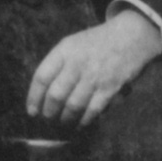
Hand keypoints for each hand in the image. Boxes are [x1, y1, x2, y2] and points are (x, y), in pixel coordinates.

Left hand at [25, 8, 161, 126]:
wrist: (130, 36)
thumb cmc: (96, 42)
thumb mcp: (71, 44)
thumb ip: (57, 64)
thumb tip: (43, 93)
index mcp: (64, 50)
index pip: (42, 77)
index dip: (33, 97)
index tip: (31, 111)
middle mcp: (77, 63)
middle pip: (56, 95)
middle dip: (48, 111)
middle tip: (47, 118)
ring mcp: (95, 76)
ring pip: (73, 105)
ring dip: (65, 118)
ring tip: (62, 122)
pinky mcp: (110, 88)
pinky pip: (93, 110)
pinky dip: (84, 120)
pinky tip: (79, 124)